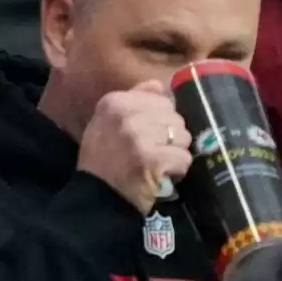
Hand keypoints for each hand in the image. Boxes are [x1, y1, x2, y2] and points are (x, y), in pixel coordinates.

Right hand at [75, 82, 191, 213]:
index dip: (161, 119)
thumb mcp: (108, 122)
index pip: (161, 100)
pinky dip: (178, 169)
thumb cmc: (103, 158)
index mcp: (114, 102)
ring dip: (175, 152)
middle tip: (155, 150)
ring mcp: (139, 137)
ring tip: (159, 162)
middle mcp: (125, 114)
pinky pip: (184, 158)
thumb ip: (134, 100)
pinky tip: (163, 174)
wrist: (98, 195)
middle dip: (171, 136)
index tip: (149, 134)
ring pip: (183, 137)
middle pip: (175, 118)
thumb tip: (159, 85)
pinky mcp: (153, 159)